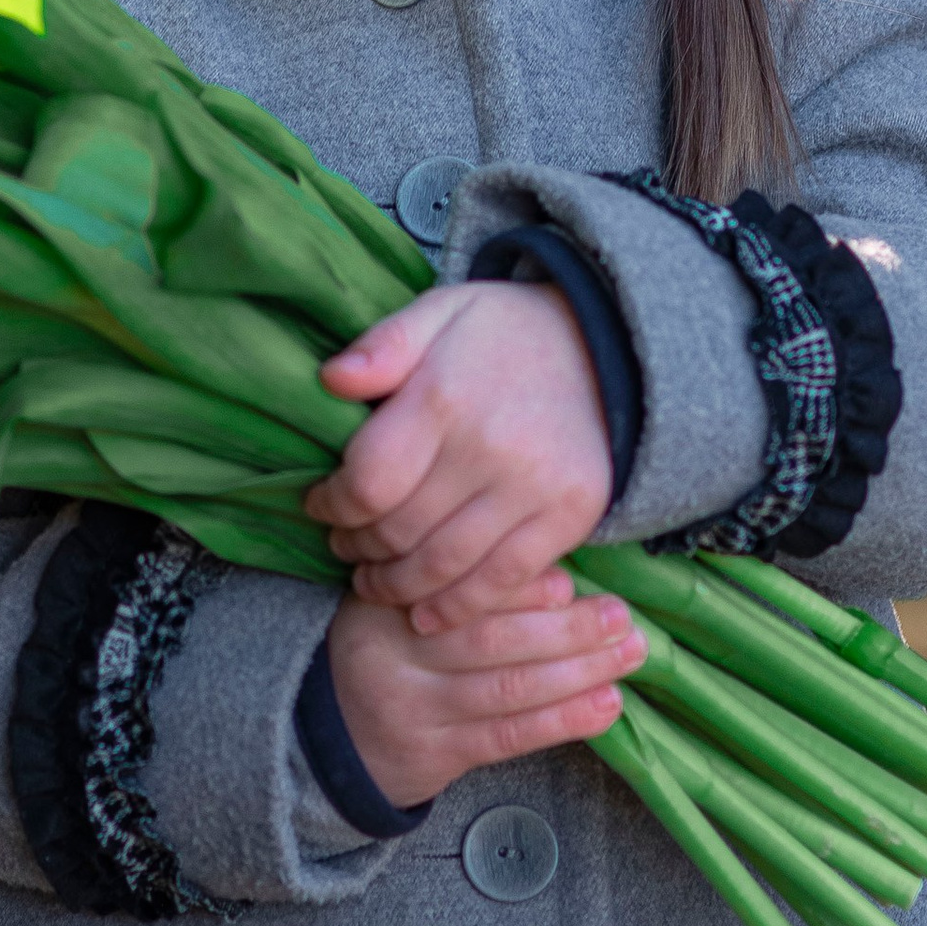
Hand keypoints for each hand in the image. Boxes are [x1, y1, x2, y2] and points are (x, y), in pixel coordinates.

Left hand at [307, 279, 614, 629]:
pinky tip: (426, 613)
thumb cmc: (504, 334)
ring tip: (374, 582)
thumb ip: (384, 344)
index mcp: (445, 397)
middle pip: (400, 529)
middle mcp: (490, 448)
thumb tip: (330, 380)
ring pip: (444, 565)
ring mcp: (534, 489)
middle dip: (359, 547)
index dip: (333, 505)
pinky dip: (457, 607)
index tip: (320, 505)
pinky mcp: (569, 518)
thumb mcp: (441, 312)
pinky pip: (502, 580)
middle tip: (344, 547)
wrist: (606, 351)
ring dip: (396, 586)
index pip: (369, 480)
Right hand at [325, 586, 643, 810]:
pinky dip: (563, 720)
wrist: (329, 737)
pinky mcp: (435, 755)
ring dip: (579, 672)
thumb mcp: (398, 603)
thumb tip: (558, 569)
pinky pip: (508, 736)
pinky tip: (605, 706)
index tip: (570, 581)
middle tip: (622, 616)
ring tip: (629, 655)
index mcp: (386, 600)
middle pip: (491, 639)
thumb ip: (458, 583)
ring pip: (508, 689)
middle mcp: (394, 653)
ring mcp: (415, 709)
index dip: (519, 587)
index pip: (460, 590)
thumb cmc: (389, 652)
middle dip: (567, 628)